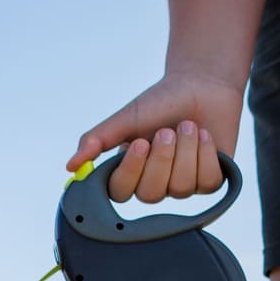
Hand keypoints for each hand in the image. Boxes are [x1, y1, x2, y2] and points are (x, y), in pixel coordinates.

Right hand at [68, 70, 244, 202]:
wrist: (201, 86)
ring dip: (186, 150)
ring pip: (181, 187)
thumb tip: (70, 166)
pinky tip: (204, 135)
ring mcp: (182, 185)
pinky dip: (206, 153)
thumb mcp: (124, 119)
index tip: (139, 143)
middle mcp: (154, 184)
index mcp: (130, 171)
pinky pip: (207, 180)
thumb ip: (96, 140)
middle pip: (151, 194)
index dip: (131, 171)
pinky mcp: (209, 181)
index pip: (120, 191)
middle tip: (167, 130)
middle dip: (162, 159)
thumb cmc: (159, 103)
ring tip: (188, 126)